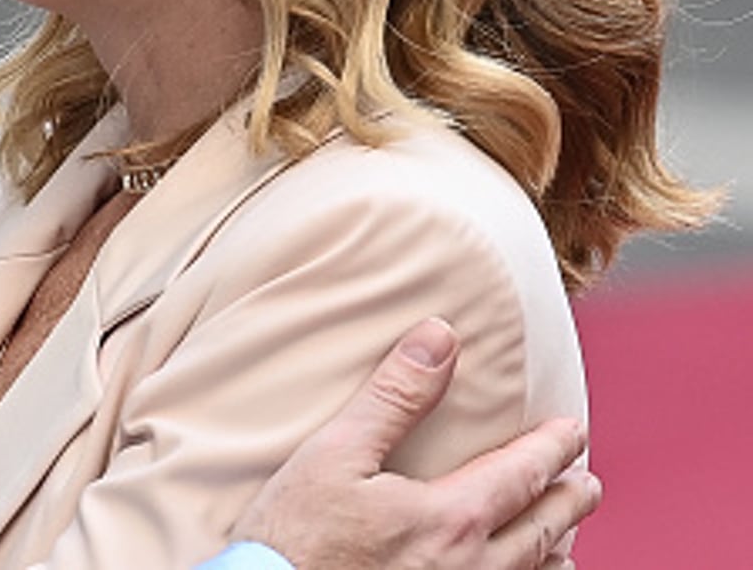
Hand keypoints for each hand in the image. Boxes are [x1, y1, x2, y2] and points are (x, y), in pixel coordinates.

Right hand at [230, 318, 598, 569]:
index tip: (572, 429)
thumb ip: (394, 397)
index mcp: (450, 517)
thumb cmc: (296, 535)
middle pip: (541, 529)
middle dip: (569, 500)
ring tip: (567, 537)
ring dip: (555, 549)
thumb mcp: (335, 454)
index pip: (523, 473)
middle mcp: (470, 566)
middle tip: (589, 481)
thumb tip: (440, 337)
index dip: (552, 447)